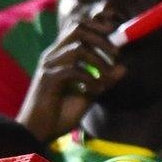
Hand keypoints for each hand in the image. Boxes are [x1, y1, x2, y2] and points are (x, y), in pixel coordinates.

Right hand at [16, 20, 126, 142]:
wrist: (37, 133)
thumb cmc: (59, 115)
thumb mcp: (88, 95)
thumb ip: (104, 81)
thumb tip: (123, 67)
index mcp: (60, 56)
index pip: (78, 28)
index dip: (97, 27)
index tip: (114, 37)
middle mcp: (52, 56)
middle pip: (78, 30)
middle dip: (101, 39)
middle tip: (116, 55)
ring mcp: (48, 66)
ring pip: (78, 48)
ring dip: (98, 61)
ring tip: (107, 77)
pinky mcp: (48, 80)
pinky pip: (73, 70)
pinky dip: (89, 78)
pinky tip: (95, 90)